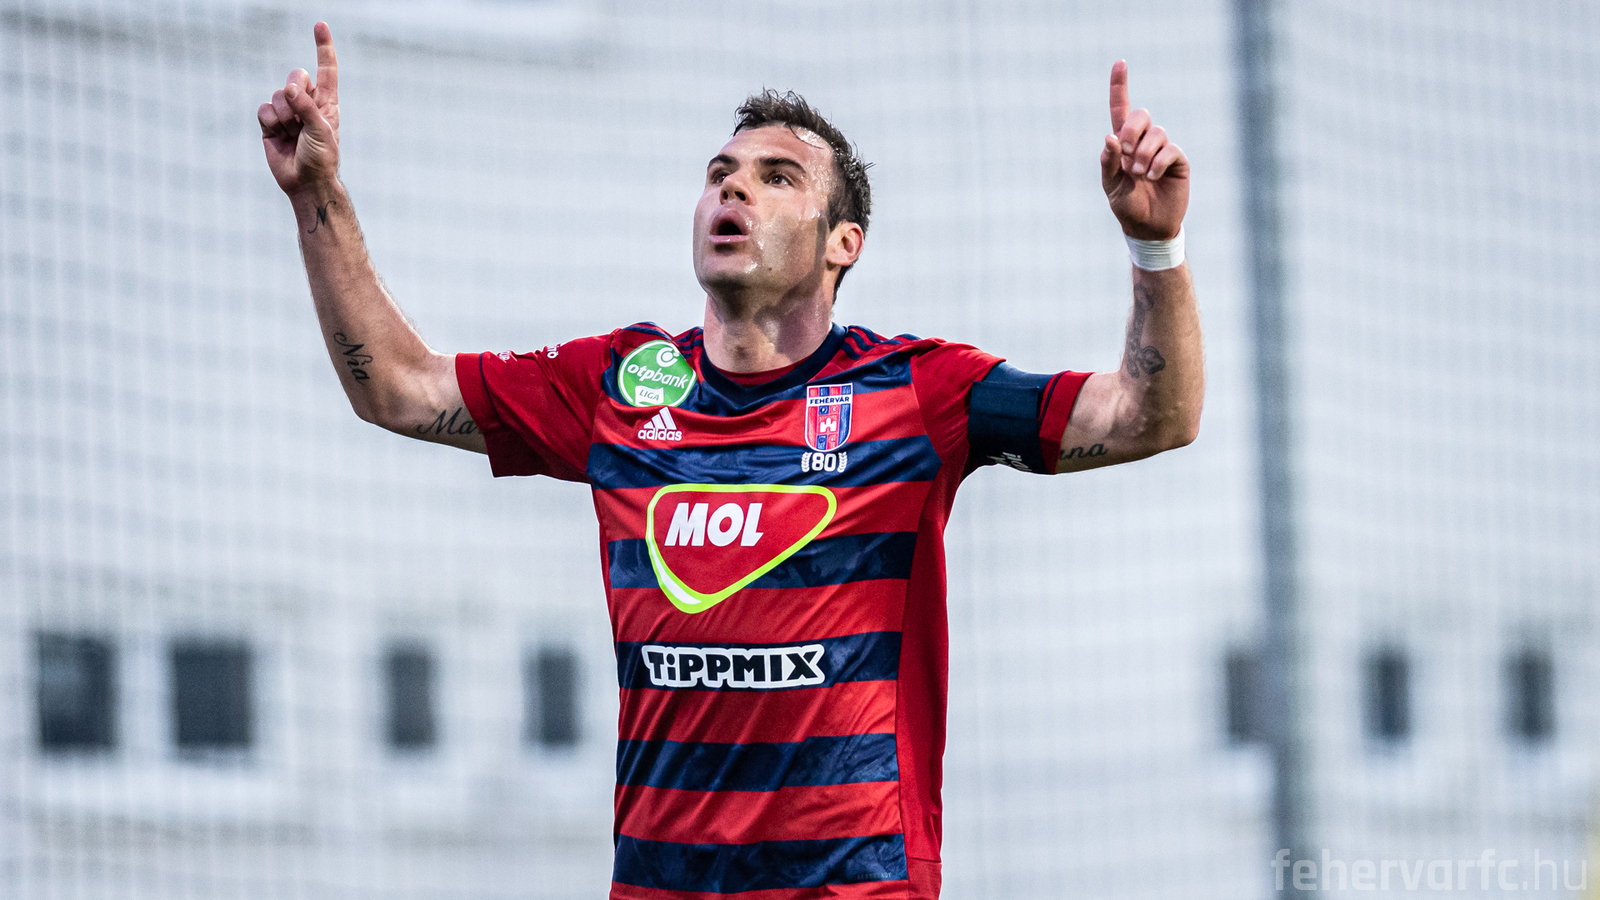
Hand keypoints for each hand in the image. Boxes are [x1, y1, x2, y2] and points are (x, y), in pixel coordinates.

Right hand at [258, 22, 340, 196]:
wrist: (305, 182)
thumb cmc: (322, 158)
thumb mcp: (321, 130)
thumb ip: (307, 107)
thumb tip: (290, 88)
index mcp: (326, 102)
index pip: (326, 70)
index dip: (323, 47)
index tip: (320, 25)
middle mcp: (307, 103)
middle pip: (295, 76)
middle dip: (296, 92)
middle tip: (301, 117)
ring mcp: (288, 113)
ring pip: (278, 95)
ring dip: (285, 115)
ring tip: (293, 134)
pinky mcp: (270, 124)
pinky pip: (264, 109)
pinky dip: (271, 122)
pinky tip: (279, 136)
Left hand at [1099, 60, 1188, 240]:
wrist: (1148, 228)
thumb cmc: (1127, 206)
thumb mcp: (1112, 186)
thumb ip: (1109, 163)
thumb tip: (1110, 138)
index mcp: (1123, 144)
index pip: (1120, 109)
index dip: (1120, 86)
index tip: (1120, 63)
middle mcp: (1143, 142)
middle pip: (1141, 115)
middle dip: (1132, 130)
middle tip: (1126, 154)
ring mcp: (1162, 150)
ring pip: (1157, 133)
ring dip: (1144, 154)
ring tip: (1140, 175)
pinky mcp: (1178, 161)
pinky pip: (1170, 151)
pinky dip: (1158, 163)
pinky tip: (1152, 177)